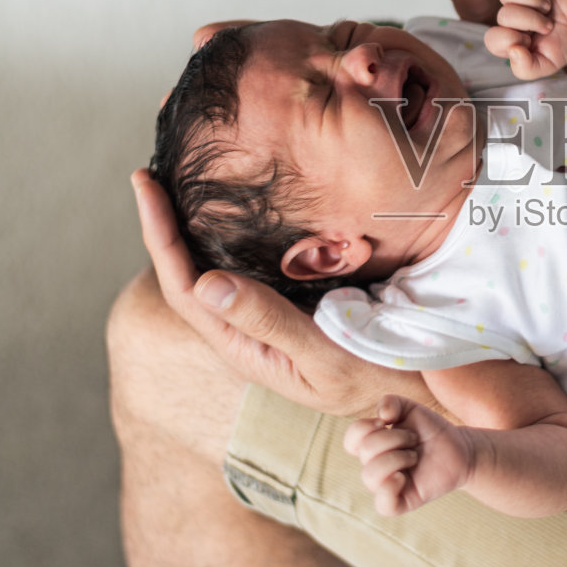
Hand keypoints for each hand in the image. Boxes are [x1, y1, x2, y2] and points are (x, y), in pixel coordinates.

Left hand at [131, 168, 433, 417]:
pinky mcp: (296, 300)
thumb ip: (269, 322)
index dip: (158, 235)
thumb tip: (207, 285)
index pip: (183, 286)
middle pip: (187, 272)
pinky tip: (239, 206)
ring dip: (193, 227)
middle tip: (152, 173)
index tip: (146, 184)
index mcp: (244, 345)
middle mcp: (248, 329)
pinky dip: (235, 231)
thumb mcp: (325, 357)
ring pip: (216, 267)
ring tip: (180, 183)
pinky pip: (252, 263)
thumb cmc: (377, 379)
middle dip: (165, 223)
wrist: (419, 392)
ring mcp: (270, 315)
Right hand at [344, 394, 476, 515]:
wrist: (459, 448)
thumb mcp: (411, 409)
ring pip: (370, 476)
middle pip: (365, 451)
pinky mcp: (401, 502)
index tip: (387, 421)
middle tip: (413, 438)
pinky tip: (403, 477)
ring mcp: (386, 486)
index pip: (351, 439)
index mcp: (372, 446)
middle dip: (394, 438)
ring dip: (397, 458)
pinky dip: (389, 488)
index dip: (365, 427)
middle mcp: (374, 467)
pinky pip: (384, 505)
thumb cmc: (431, 430)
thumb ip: (392, 402)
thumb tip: (381, 415)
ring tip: (415, 456)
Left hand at [485, 0, 566, 80]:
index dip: (511, 40)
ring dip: (530, 0)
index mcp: (508, 39)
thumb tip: (513, 50)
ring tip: (547, 7)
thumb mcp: (547, 66)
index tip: (531, 42)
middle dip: (530, 22)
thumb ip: (526, 68)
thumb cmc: (564, 45)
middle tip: (548, 26)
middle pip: (504, 15)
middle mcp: (510, 16)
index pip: (493, 39)